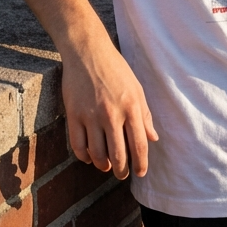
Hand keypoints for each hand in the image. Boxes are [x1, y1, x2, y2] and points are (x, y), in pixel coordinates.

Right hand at [60, 37, 157, 180]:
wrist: (88, 52)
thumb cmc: (116, 69)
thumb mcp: (136, 88)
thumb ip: (145, 114)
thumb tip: (153, 138)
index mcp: (131, 107)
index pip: (139, 145)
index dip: (141, 164)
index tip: (140, 173)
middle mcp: (112, 114)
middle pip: (118, 155)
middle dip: (121, 171)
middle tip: (122, 174)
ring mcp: (91, 115)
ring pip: (97, 155)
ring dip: (103, 165)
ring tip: (106, 166)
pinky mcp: (74, 115)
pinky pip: (78, 146)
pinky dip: (84, 157)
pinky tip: (89, 157)